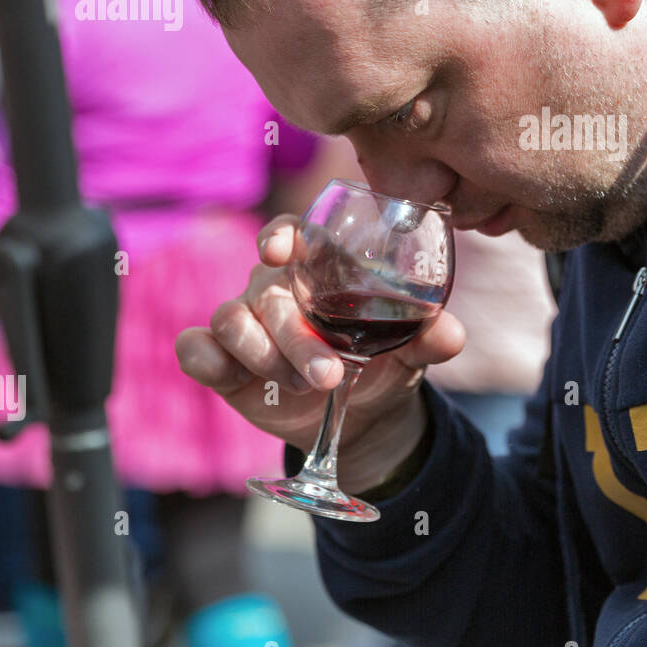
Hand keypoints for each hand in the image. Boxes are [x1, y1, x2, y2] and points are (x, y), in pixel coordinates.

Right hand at [175, 215, 465, 468]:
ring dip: (263, 354)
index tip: (280, 251)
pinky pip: (195, 348)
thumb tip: (451, 333)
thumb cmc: (385, 360)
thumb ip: (429, 336)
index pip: (292, 232)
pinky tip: (229, 376)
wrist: (363, 415)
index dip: (282, 235)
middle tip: (327, 374)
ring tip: (305, 385)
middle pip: (268, 292)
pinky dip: (205, 358)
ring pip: (230, 319)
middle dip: (294, 336)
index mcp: (319, 267)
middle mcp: (276, 286)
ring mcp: (246, 322)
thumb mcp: (412, 349)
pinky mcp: (223, 360)